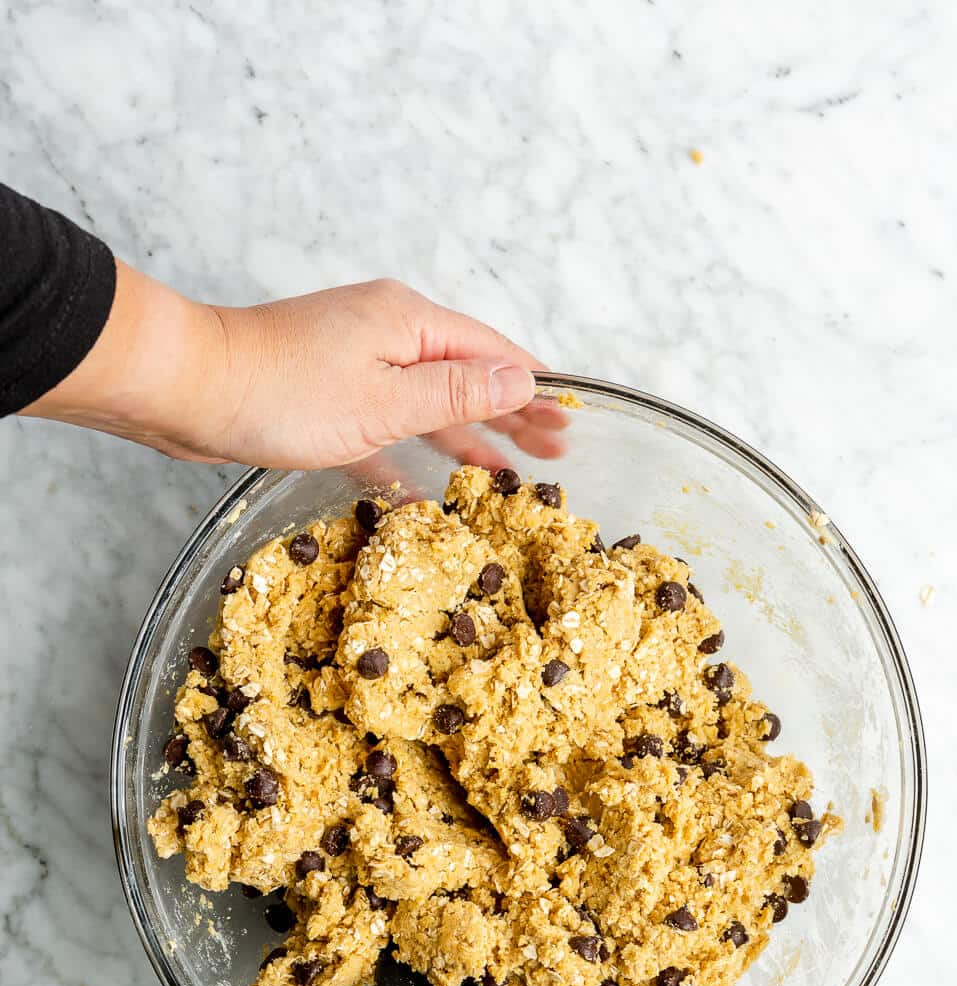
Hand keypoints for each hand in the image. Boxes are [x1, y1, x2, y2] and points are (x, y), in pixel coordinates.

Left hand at [23, 266, 567, 468]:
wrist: (187, 390)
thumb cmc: (282, 391)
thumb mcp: (385, 399)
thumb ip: (457, 393)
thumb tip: (522, 381)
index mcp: (409, 322)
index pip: (492, 353)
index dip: (534, 388)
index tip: (568, 419)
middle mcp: (386, 335)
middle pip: (466, 376)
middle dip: (510, 413)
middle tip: (554, 451)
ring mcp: (354, 366)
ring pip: (426, 405)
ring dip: (465, 439)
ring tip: (505, 474)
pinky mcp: (324, 399)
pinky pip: (382, 430)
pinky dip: (406, 458)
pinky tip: (424, 493)